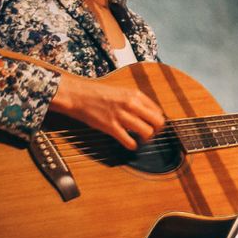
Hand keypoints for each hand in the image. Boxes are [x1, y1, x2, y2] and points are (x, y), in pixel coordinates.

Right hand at [50, 73, 165, 149]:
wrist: (79, 95)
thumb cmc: (99, 93)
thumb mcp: (122, 91)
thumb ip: (136, 101)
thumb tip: (149, 114)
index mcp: (135, 94)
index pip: (158, 111)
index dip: (157, 121)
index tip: (153, 125)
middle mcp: (131, 104)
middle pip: (157, 122)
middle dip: (156, 131)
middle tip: (150, 134)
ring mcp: (121, 115)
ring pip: (147, 132)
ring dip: (146, 139)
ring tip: (140, 140)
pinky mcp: (111, 127)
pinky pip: (129, 141)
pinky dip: (132, 145)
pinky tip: (130, 144)